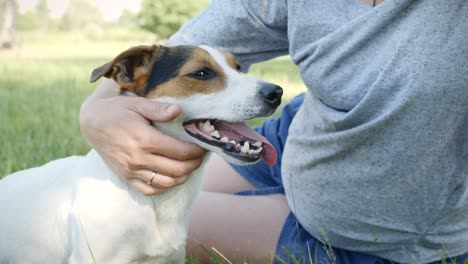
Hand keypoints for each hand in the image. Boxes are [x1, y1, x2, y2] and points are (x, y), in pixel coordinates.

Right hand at [80, 79, 205, 194]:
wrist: (91, 123)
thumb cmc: (117, 110)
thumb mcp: (137, 103)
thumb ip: (159, 109)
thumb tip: (178, 111)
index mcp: (144, 139)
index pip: (181, 151)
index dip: (197, 151)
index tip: (204, 145)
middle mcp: (139, 159)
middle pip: (178, 169)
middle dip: (195, 164)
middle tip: (201, 156)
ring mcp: (132, 171)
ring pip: (166, 183)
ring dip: (183, 177)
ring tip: (190, 166)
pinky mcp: (126, 177)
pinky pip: (149, 190)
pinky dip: (164, 187)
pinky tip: (172, 177)